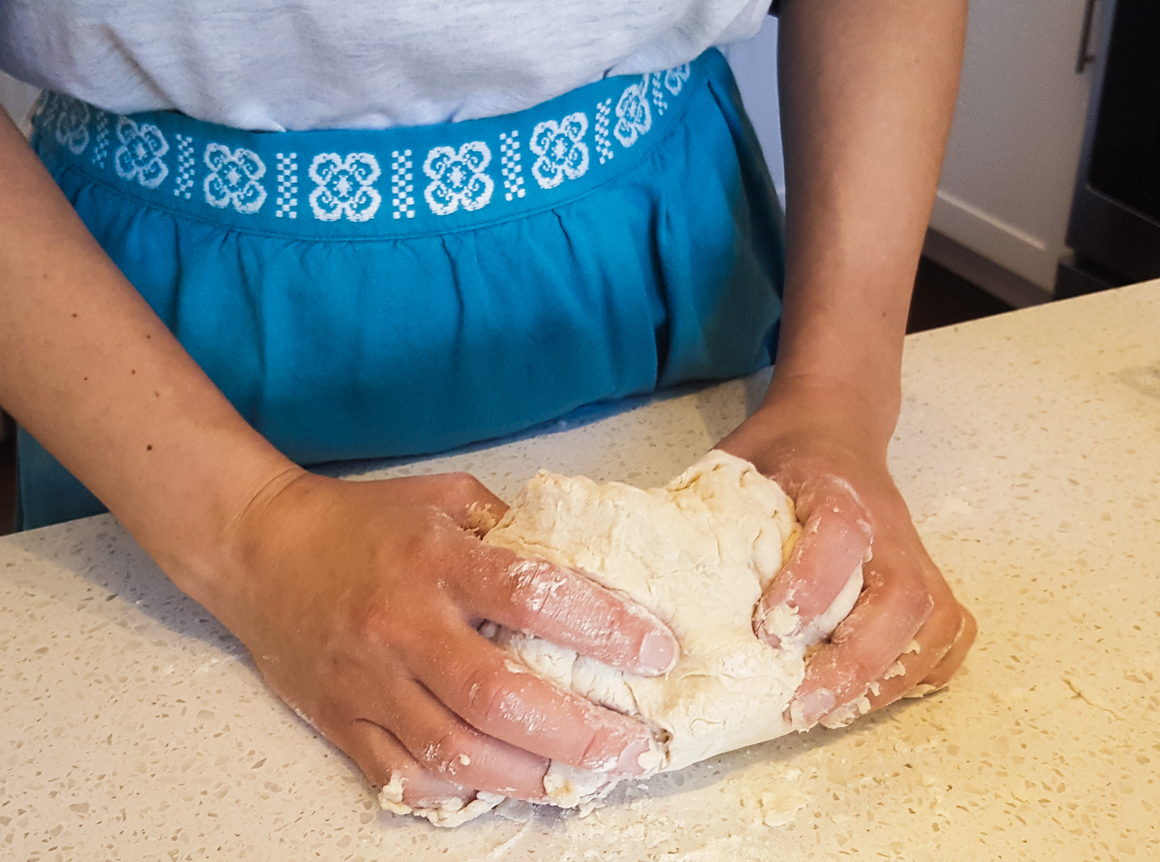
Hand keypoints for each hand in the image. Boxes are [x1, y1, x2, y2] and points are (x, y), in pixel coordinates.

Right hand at [206, 470, 677, 808]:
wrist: (257, 548)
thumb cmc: (358, 520)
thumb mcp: (442, 499)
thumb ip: (508, 527)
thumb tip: (578, 560)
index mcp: (436, 560)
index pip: (532, 595)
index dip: (602, 626)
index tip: (656, 650)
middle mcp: (404, 626)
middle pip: (500, 696)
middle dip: (578, 730)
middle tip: (635, 747)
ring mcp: (370, 681)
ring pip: (456, 750)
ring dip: (531, 776)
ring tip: (587, 782)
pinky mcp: (342, 719)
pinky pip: (401, 774)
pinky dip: (456, 789)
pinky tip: (502, 787)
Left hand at [717, 376, 975, 727]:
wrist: (838, 423)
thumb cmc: (780, 451)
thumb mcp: (731, 465)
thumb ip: (699, 511)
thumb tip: (642, 570)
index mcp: (834, 487)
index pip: (839, 535)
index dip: (811, 585)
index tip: (769, 632)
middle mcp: (887, 522)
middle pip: (900, 597)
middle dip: (856, 661)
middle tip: (800, 704)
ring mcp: (914, 551)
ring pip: (932, 620)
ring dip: (889, 677)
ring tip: (831, 713)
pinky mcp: (929, 574)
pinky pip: (951, 629)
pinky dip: (926, 669)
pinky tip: (880, 693)